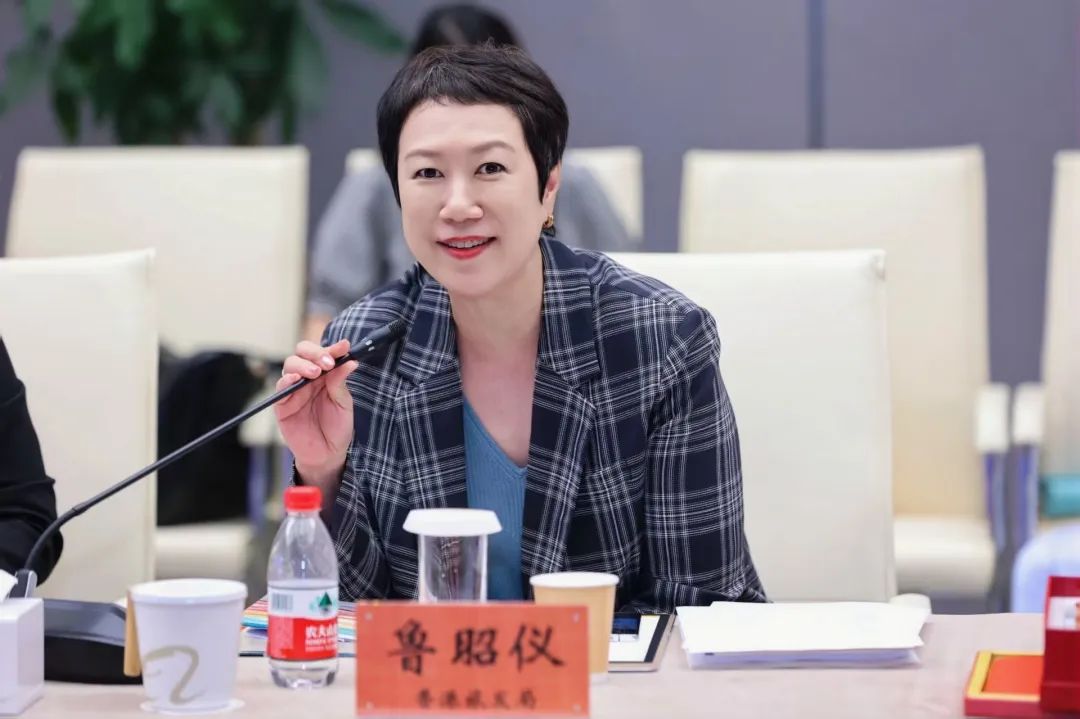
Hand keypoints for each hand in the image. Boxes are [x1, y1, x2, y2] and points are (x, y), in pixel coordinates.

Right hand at [274, 339, 357, 484]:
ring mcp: (294, 390)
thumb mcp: (344, 403)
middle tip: (327, 362)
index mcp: (325, 376)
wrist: (328, 454)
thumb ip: (340, 382)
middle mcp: (308, 379)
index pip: (324, 354)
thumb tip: (350, 361)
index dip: (333, 348)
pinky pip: (280, 388)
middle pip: (303, 353)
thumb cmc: (337, 428)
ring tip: (315, 372)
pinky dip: (286, 380)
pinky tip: (296, 379)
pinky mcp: (282, 405)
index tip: (344, 346)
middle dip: (315, 353)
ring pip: (291, 366)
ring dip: (302, 365)